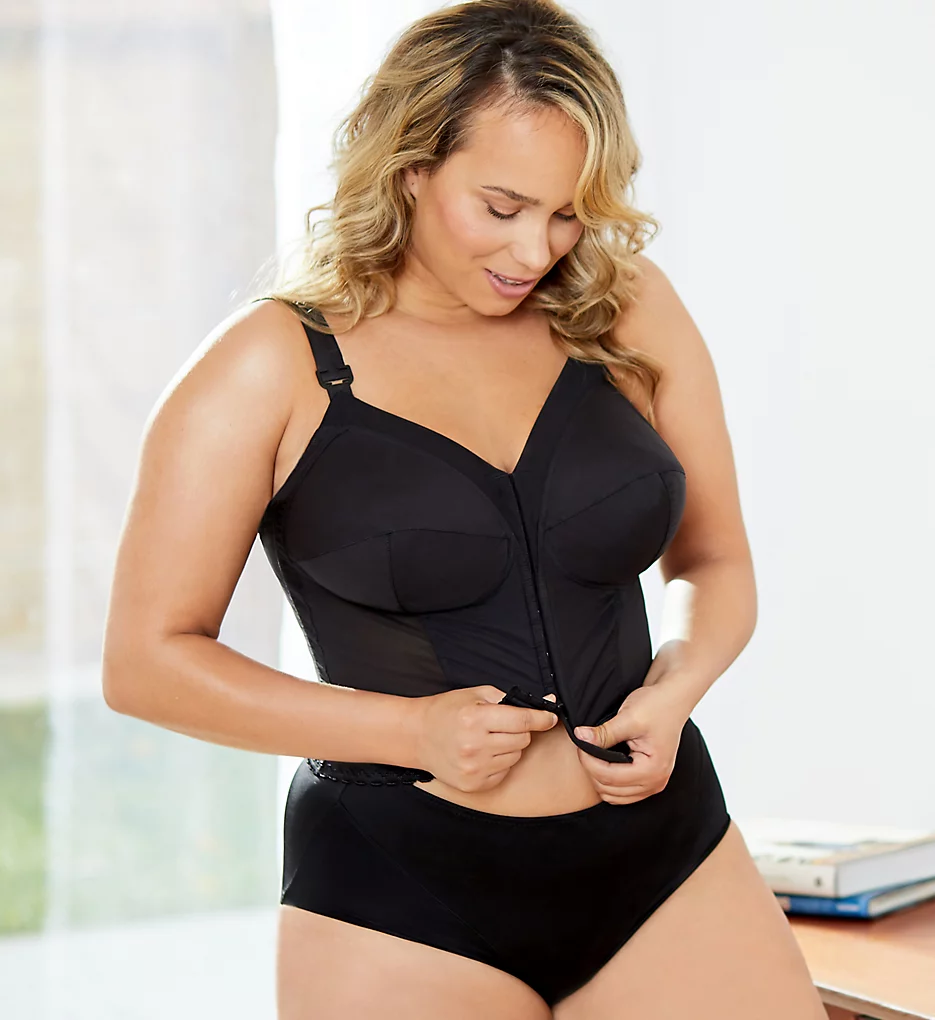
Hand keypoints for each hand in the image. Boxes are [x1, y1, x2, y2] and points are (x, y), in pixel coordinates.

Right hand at [414, 685, 558, 793]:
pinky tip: (482, 754)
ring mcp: (473, 769)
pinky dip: (499, 762)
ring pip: (515, 756)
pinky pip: (504, 772)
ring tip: (488, 739)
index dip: (542, 718)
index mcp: (475, 720)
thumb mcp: (475, 695)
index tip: (550, 717)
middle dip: (519, 730)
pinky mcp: (473, 784)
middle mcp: (474, 746)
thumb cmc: (447, 711)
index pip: (522, 721)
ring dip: (509, 746)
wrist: (416, 736)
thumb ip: (511, 698)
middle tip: (500, 724)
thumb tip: (547, 702)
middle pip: (522, 739)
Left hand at [572, 680, 691, 805]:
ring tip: (594, 753)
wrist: (673, 700)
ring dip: (599, 778)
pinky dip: (609, 782)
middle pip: (609, 790)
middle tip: (585, 746)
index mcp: (653, 769)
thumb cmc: (657, 706)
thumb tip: (580, 738)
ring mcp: (653, 784)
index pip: (609, 777)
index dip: (588, 761)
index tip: (580, 743)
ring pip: (613, 796)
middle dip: (592, 769)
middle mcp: (656, 782)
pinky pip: (622, 793)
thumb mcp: (628, 717)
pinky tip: (604, 762)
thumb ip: (604, 733)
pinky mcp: (649, 781)